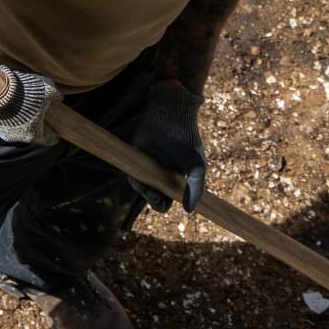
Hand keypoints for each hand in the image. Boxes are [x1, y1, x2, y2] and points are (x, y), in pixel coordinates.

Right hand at [0, 65, 56, 144]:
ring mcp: (2, 133)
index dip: (54, 133)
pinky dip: (4, 116)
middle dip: (34, 124)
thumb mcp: (48, 90)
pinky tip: (5, 104)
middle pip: (30, 134)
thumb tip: (59, 99)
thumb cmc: (23, 93)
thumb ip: (56, 97)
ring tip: (18, 105)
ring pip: (14, 129)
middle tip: (35, 111)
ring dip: (18, 120)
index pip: (49, 140)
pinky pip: (0, 122)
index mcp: (34, 134)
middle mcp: (18, 138)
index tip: (55, 129)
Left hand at [130, 81, 206, 210]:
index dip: (163, 204)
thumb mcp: (197, 167)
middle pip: (152, 196)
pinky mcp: (135, 157)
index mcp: (173, 179)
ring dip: (142, 190)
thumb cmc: (187, 142)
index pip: (166, 200)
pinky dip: (133, 179)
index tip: (163, 201)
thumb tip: (189, 210)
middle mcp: (159, 174)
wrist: (173, 118)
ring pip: (141, 187)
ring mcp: (146, 166)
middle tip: (153, 194)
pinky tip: (138, 177)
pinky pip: (131, 173)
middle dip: (152, 200)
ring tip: (146, 186)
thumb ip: (195, 188)